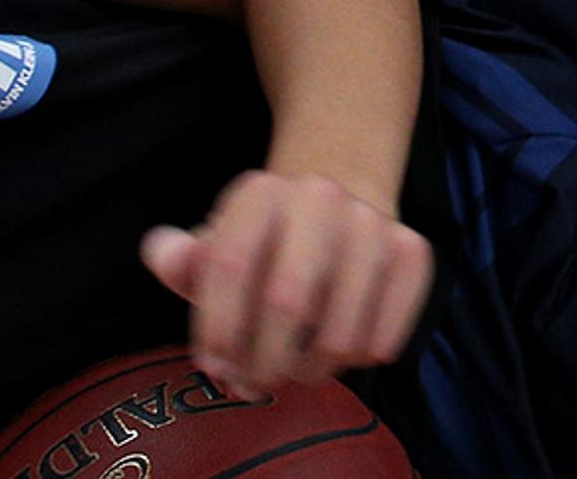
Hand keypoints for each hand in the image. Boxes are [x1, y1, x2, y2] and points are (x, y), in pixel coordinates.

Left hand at [142, 171, 434, 397]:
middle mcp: (320, 197)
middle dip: (263, 362)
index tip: (214, 365)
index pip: (230, 266)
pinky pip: (388, 331)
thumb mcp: (216, 248)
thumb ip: (183, 260)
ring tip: (297, 368)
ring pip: (340, 332)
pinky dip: (362, 357)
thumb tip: (164, 253)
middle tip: (255, 382)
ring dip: (312, 371)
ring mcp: (372, 222)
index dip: (217, 329)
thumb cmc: (263, 245)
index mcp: (259, 193)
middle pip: (287, 303)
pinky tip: (344, 350)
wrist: (336, 201)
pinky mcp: (412, 250)